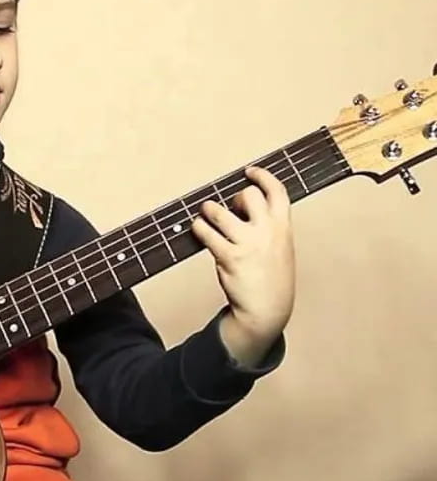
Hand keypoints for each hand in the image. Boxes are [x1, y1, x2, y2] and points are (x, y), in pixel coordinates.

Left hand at [190, 165, 294, 366]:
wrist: (268, 309)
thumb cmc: (272, 278)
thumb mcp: (281, 247)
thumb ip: (270, 226)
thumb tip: (244, 206)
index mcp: (283, 227)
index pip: (277, 192)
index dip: (263, 177)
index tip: (250, 172)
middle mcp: (267, 232)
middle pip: (248, 195)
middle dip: (234, 197)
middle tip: (228, 208)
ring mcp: (247, 244)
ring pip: (219, 212)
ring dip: (209, 210)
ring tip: (206, 214)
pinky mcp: (229, 257)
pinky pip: (206, 233)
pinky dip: (198, 228)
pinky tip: (198, 229)